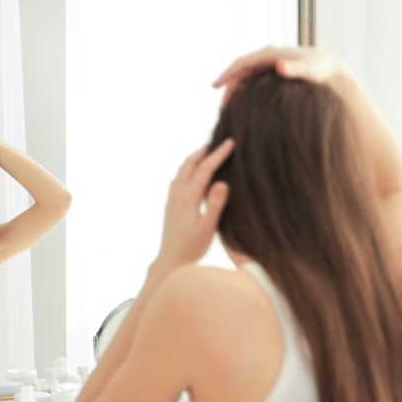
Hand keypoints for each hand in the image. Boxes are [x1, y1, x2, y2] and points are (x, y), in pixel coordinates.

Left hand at [155, 139, 233, 269]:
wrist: (170, 260)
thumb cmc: (192, 248)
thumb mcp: (207, 228)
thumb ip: (215, 205)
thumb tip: (222, 182)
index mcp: (188, 198)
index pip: (205, 169)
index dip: (218, 154)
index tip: (230, 142)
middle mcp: (177, 194)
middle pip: (190, 163)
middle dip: (204, 150)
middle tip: (219, 141)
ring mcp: (172, 198)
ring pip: (182, 170)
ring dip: (195, 158)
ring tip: (208, 152)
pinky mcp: (170, 204)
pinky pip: (178, 178)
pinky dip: (188, 168)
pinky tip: (194, 173)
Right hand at [213, 46, 347, 107]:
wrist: (334, 70)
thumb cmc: (322, 69)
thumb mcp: (309, 69)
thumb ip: (294, 67)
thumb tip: (278, 65)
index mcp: (270, 54)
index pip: (242, 63)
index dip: (227, 75)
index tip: (214, 86)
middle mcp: (268, 58)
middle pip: (241, 72)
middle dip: (228, 88)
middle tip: (221, 108)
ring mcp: (271, 66)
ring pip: (246, 78)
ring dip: (235, 92)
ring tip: (228, 110)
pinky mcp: (274, 75)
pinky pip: (254, 82)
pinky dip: (245, 93)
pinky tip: (243, 107)